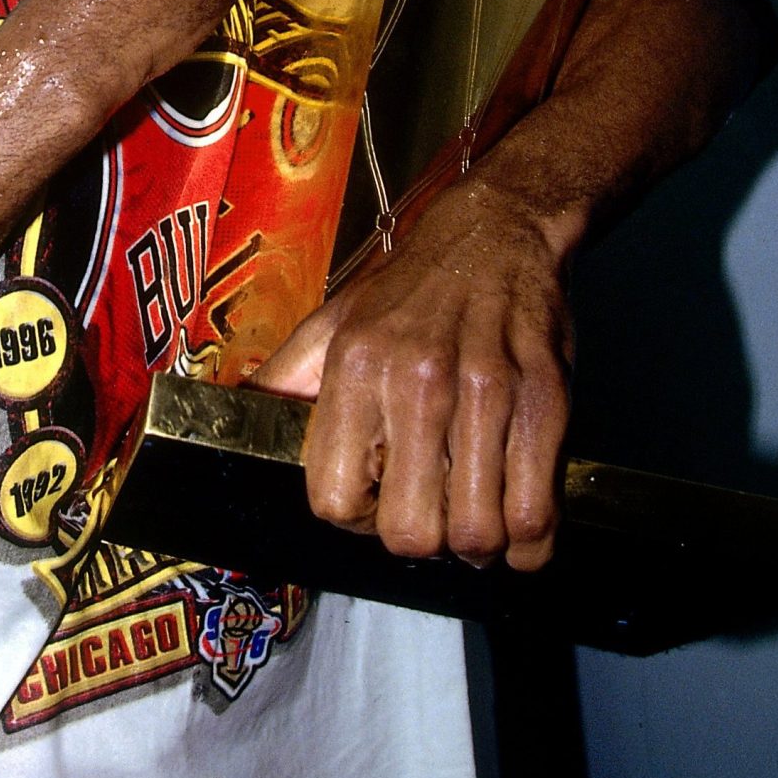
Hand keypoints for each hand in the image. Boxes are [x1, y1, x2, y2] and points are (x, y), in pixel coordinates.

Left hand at [253, 178, 572, 571]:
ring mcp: (487, 395)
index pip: (334, 499)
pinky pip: (536, 516)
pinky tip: (517, 520)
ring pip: (475, 534)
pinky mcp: (545, 403)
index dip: (354, 518)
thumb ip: (285, 379)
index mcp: (356, 367)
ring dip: (475, 546)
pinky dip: (530, 544)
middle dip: (418, 542)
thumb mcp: (333, 322)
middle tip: (430, 515)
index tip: (374, 503)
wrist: (498, 232)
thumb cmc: (413, 287)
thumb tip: (232, 420)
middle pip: (409, 533)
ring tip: (474, 516)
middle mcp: (417, 383)